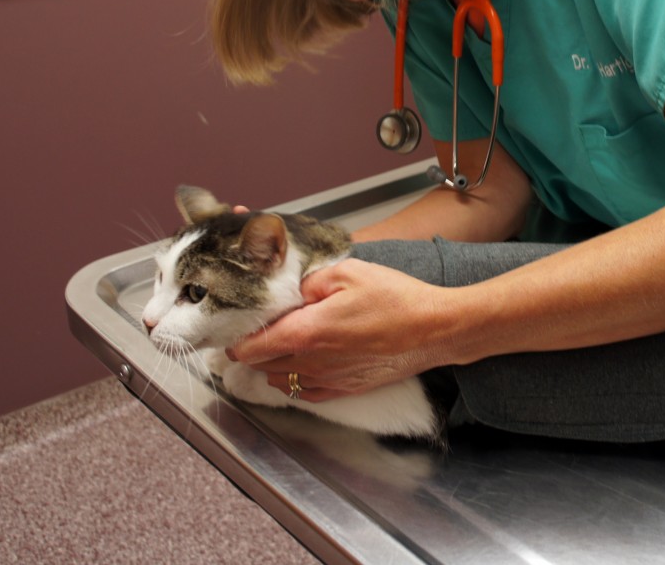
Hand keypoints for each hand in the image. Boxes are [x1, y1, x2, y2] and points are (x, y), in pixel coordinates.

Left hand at [226, 258, 449, 401]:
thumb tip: (292, 292)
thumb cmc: (396, 298)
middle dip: (251, 350)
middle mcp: (312, 363)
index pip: (253, 346)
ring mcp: (329, 379)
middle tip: (251, 331)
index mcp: (307, 332)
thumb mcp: (348, 272)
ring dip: (271, 365)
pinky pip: (306, 392)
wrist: (434, 329)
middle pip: (263, 365)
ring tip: (275, 346)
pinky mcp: (347, 388)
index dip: (236, 339)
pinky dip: (294, 381)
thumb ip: (309, 282)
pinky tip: (299, 367)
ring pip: (281, 380)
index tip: (231, 328)